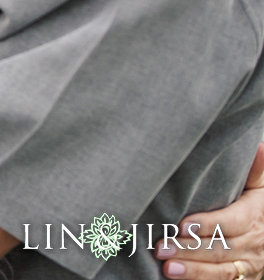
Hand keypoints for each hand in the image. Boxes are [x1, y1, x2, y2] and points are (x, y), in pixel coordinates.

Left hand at [159, 144, 263, 276]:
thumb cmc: (257, 206)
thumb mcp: (260, 189)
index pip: (231, 222)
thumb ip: (255, 171)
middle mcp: (252, 243)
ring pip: (221, 270)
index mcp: (254, 217)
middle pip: (220, 248)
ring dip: (193, 270)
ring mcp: (247, 264)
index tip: (182, 225)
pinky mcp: (240, 277)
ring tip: (167, 267)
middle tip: (160, 248)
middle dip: (190, 249)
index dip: (208, 225)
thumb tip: (259, 147)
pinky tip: (176, 279)